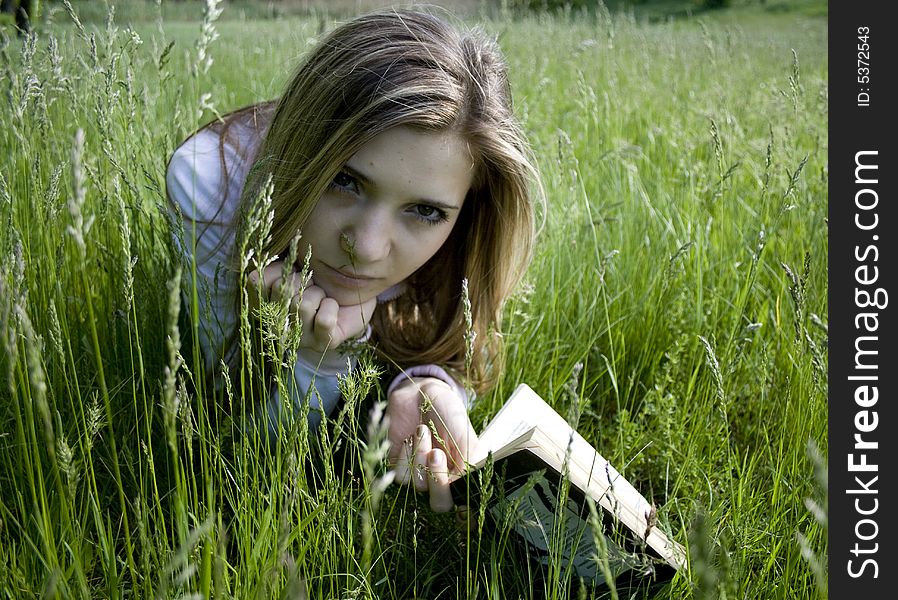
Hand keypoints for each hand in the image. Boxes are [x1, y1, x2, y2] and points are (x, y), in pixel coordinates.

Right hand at [248, 261, 375, 354]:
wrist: (353, 295)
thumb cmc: (320, 278)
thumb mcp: (294, 266)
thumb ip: (276, 266)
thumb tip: (280, 265)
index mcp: (264, 305)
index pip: (257, 280)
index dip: (280, 269)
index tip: (294, 272)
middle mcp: (276, 326)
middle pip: (282, 290)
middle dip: (303, 279)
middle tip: (312, 286)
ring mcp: (299, 338)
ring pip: (302, 305)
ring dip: (318, 293)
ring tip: (322, 298)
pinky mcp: (322, 343)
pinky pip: (324, 319)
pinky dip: (331, 306)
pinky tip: (332, 308)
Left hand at [387, 377, 477, 511]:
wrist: (420, 392)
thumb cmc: (447, 412)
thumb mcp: (464, 435)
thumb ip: (470, 463)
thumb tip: (466, 489)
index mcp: (462, 474)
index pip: (463, 501)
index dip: (460, 498)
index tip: (457, 480)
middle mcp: (442, 480)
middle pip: (440, 504)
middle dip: (438, 482)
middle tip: (437, 453)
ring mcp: (420, 475)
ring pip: (419, 485)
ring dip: (421, 455)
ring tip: (423, 430)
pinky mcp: (399, 467)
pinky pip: (401, 476)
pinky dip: (406, 454)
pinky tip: (411, 437)